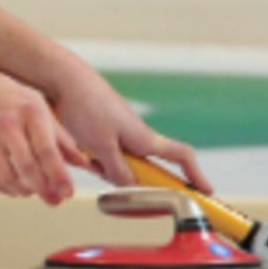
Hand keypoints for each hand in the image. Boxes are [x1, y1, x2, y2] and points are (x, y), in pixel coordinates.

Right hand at [0, 70, 80, 206]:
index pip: (47, 150)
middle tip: (55, 201)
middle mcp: (8, 125)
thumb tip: (84, 163)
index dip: (59, 175)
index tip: (68, 192)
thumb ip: (61, 136)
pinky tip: (18, 188)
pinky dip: (8, 190)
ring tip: (36, 192)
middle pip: (28, 167)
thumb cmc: (8, 97)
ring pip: (9, 178)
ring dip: (26, 192)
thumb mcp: (38, 107)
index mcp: (30, 112)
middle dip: (45, 190)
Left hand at [48, 67, 213, 195]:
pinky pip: (101, 155)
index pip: (181, 157)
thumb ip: (118, 170)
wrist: (60, 77)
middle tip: (106, 169)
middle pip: (143, 170)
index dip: (196, 175)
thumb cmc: (84, 105)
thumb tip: (132, 187)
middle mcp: (136, 135)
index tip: (207, 191)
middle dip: (127, 178)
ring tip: (84, 151)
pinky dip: (90, 157)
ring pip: (118, 164)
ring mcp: (118, 132)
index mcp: (145, 137)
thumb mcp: (102, 146)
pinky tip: (75, 147)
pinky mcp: (100, 130)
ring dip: (103, 167)